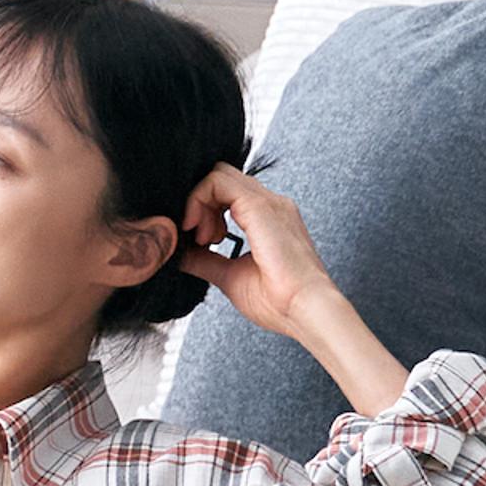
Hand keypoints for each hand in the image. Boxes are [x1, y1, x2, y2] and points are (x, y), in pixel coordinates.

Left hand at [178, 164, 408, 414]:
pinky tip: (199, 229)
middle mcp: (271, 204)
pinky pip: (218, 181)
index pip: (228, 191)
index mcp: (268, 218)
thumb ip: (205, 260)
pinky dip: (199, 199)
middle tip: (200, 239)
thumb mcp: (229, 276)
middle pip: (222, 179)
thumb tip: (181, 253)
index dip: (205, 209)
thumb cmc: (279, 302)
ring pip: (218, 174)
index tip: (201, 241)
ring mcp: (268, 202)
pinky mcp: (260, 206)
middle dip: (200, 203)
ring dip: (199, 202)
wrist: (304, 311)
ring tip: (204, 239)